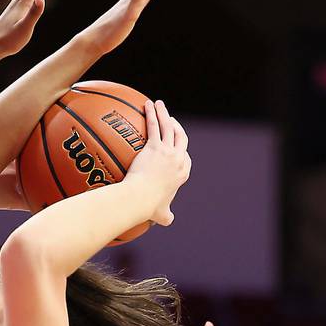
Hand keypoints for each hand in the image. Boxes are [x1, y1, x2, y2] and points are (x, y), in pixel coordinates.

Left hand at [126, 99, 190, 224]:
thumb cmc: (148, 208)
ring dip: (164, 113)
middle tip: (170, 120)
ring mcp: (168, 152)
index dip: (181, 149)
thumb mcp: (161, 214)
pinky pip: (154, 126)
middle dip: (177, 126)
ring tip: (158, 104)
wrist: (139, 199)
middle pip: (181, 137)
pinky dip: (152, 114)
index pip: (185, 157)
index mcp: (182, 174)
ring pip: (169, 127)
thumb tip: (169, 221)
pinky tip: (148, 105)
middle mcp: (178, 160)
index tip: (176, 144)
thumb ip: (166, 216)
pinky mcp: (155, 147)